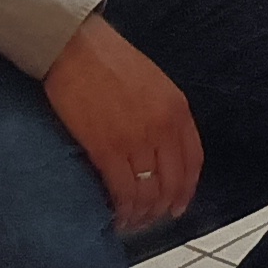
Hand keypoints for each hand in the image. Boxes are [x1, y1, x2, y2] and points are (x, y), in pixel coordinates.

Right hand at [43, 12, 201, 233]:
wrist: (74, 47)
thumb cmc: (107, 59)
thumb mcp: (152, 82)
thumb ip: (162, 114)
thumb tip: (160, 149)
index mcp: (176, 108)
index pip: (193, 161)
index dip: (186, 189)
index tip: (178, 204)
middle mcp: (162, 127)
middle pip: (172, 182)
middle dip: (163, 207)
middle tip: (151, 218)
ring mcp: (135, 139)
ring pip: (147, 191)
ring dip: (141, 213)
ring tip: (131, 220)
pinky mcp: (106, 148)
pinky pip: (122, 190)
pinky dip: (121, 209)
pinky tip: (116, 214)